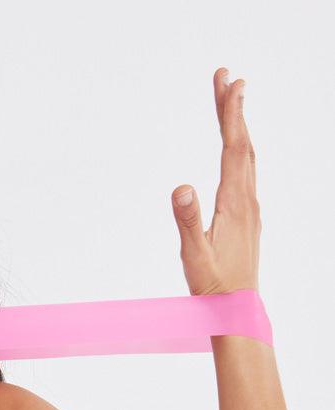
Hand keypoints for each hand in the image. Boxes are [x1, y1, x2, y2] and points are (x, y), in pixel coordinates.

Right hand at [172, 68, 260, 295]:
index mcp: (234, 203)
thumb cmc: (213, 287)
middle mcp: (247, 200)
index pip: (233, 148)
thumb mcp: (193, 256)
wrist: (237, 310)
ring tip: (231, 102)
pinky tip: (237, 151)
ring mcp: (250, 208)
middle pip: (242, 144)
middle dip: (233, 109)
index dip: (231, 114)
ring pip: (247, 157)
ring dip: (239, 127)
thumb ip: (187, 220)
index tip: (230, 83)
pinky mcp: (247, 218)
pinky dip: (241, 150)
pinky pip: (246, 173)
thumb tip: (181, 186)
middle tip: (226, 76)